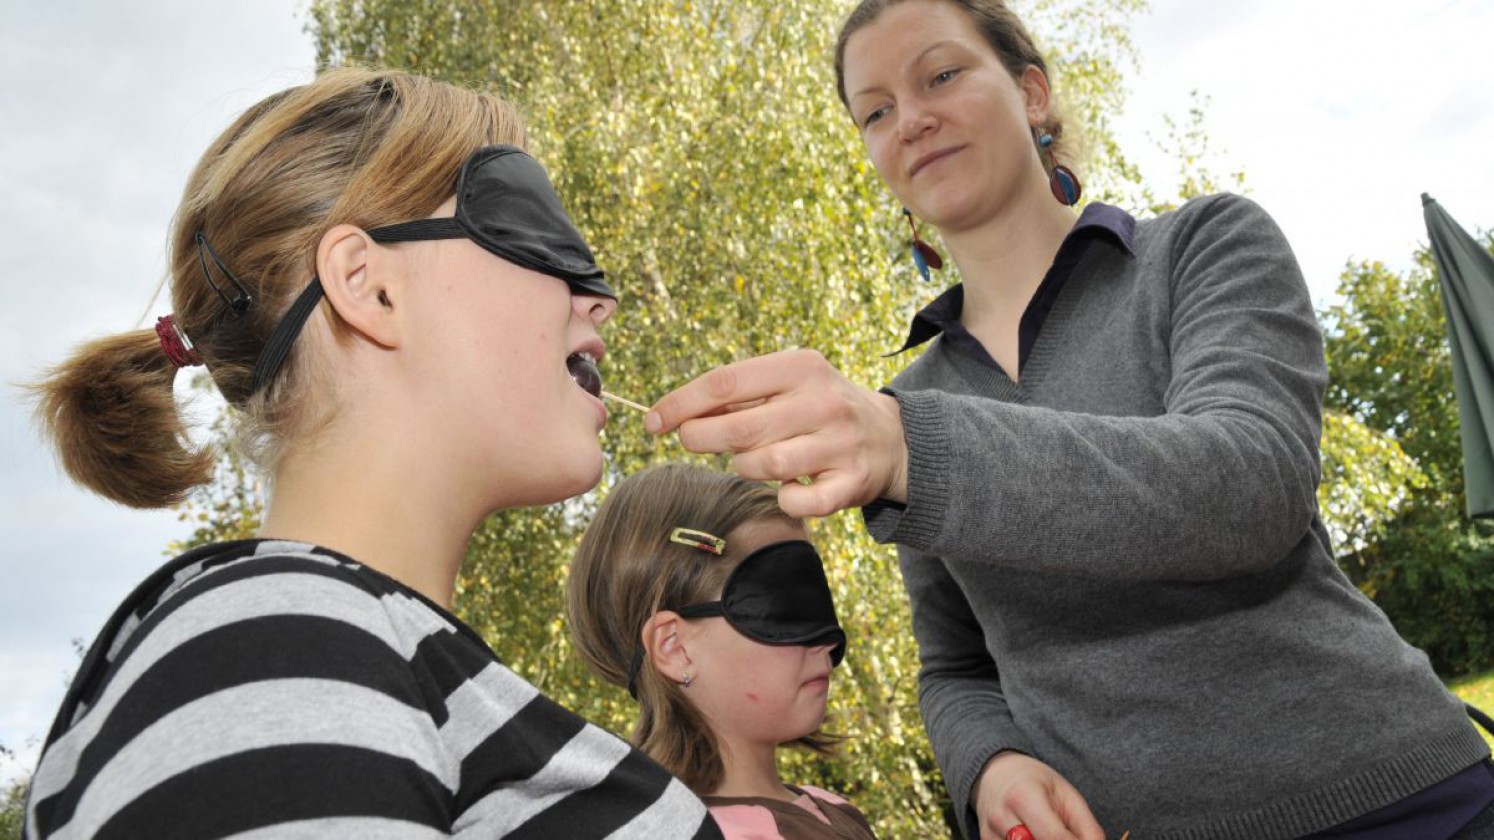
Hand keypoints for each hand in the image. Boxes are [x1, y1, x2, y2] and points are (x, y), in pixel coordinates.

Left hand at [645, 349, 907, 516]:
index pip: (726, 382)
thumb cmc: (819, 408)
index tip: (653, 420)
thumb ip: (737, 394)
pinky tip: (788, 490)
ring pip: (764, 465)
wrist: (891, 437)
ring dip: (745, 467)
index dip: (682, 403)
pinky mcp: (851, 483)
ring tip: (753, 460)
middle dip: (701, 437)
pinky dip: (783, 500)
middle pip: (739, 428)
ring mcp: (840, 443)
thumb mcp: (788, 383)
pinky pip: (797, 502)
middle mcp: (823, 402)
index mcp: (801, 367)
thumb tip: (673, 412)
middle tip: (690, 440)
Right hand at [973, 752, 1104, 839]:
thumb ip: (1087, 828)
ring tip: (1050, 834)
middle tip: (1071, 837)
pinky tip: (1034, 837)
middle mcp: (1001, 818)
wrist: (994, 775)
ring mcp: (990, 835)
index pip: (1054, 837)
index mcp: (1024, 797)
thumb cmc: (1035, 783)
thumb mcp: (1067, 795)